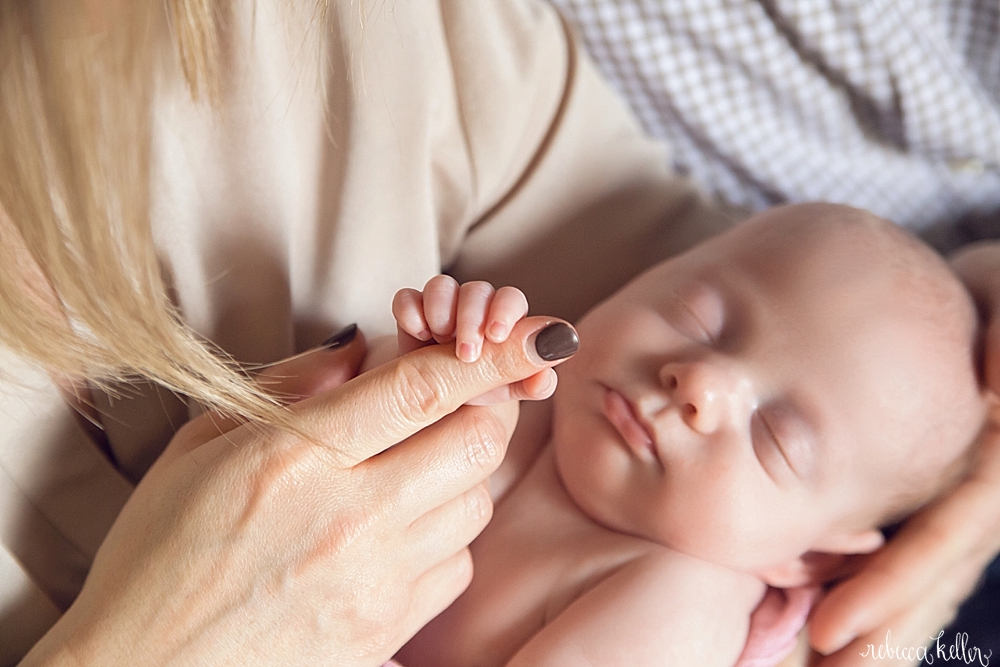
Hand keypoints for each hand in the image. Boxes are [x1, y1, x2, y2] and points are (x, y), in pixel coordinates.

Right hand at [23, 317, 578, 666]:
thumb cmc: (160, 553)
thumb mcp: (203, 445)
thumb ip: (292, 387)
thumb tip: (366, 349)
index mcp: (295, 458)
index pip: (422, 390)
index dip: (495, 355)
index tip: (546, 334)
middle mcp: (348, 519)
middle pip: (474, 443)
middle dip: (483, 409)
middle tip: (454, 403)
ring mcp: (374, 581)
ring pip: (476, 504)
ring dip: (460, 473)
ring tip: (408, 471)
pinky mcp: (386, 630)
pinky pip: (456, 565)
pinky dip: (445, 536)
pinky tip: (398, 532)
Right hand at [393, 276, 555, 403]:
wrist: (416, 421)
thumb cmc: (470, 403)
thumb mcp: (497, 395)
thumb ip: (525, 372)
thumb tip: (564, 344)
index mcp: (502, 329)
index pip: (511, 303)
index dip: (506, 311)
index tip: (496, 335)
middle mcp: (473, 315)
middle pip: (479, 291)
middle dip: (472, 315)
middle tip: (466, 351)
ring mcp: (439, 314)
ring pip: (444, 287)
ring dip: (442, 307)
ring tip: (437, 338)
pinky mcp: (409, 317)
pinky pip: (408, 298)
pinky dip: (410, 308)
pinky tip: (415, 330)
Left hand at [806, 243, 999, 665]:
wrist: (983, 292)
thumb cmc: (996, 294)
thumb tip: (997, 386)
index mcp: (996, 460)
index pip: (948, 537)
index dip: (895, 586)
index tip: (836, 629)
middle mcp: (981, 487)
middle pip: (930, 574)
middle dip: (881, 629)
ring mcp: (960, 491)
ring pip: (922, 568)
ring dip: (880, 619)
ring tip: (827, 666)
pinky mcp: (936, 483)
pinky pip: (909, 538)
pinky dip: (874, 577)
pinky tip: (831, 609)